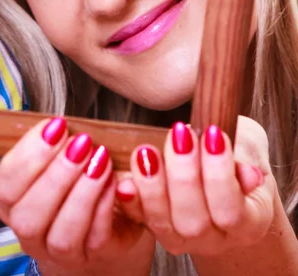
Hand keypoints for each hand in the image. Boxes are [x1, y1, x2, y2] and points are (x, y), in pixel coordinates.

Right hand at [0, 118, 149, 272]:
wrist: (102, 227)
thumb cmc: (71, 183)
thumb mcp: (54, 161)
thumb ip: (53, 145)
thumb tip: (57, 125)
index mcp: (10, 204)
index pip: (4, 185)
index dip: (28, 155)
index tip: (55, 126)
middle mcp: (29, 233)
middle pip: (29, 215)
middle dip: (55, 174)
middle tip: (80, 142)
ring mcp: (60, 253)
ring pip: (62, 234)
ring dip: (82, 192)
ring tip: (100, 158)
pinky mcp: (95, 258)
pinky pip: (97, 239)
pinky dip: (104, 207)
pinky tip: (114, 180)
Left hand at [117, 116, 272, 256]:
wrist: (216, 169)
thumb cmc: (234, 155)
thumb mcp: (248, 148)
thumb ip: (246, 158)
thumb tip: (247, 173)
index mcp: (249, 224)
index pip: (232, 211)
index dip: (219, 175)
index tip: (212, 135)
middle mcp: (215, 238)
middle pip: (194, 223)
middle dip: (184, 176)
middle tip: (179, 135)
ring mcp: (182, 237)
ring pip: (163, 224)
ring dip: (152, 186)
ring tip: (147, 151)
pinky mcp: (152, 225)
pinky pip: (137, 218)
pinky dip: (130, 199)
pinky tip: (124, 180)